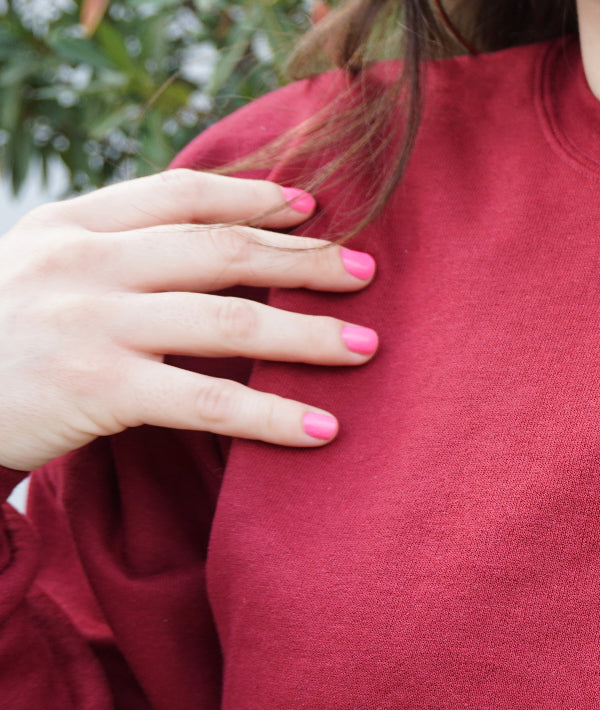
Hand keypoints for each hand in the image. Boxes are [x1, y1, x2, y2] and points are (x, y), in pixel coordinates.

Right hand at [0, 169, 378, 472]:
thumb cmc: (1, 341)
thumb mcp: (43, 271)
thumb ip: (116, 253)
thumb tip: (220, 245)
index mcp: (71, 223)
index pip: (180, 195)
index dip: (252, 197)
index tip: (309, 209)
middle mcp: (83, 263)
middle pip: (220, 250)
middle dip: (303, 261)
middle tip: (366, 272)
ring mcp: (91, 324)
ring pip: (228, 325)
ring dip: (309, 335)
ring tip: (367, 347)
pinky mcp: (98, 390)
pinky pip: (208, 402)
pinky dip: (274, 416)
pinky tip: (323, 429)